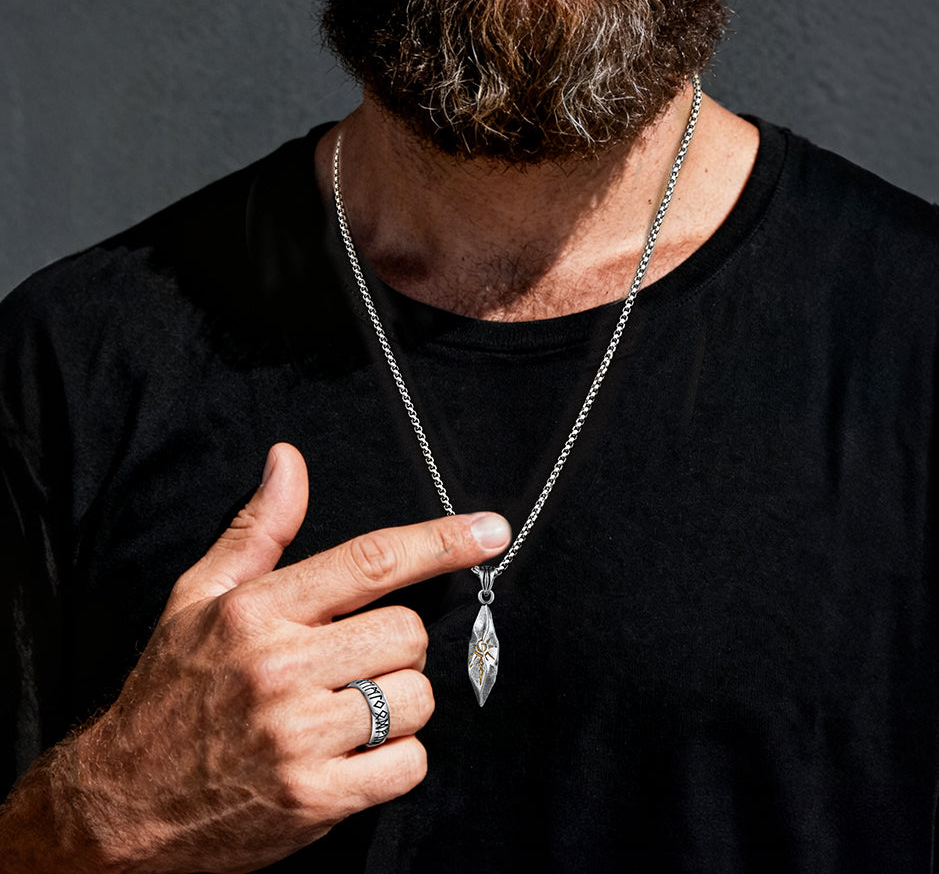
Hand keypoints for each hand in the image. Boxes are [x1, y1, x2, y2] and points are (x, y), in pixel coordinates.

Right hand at [0, 443, 509, 873]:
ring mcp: (299, 738)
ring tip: (345, 710)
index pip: (371, 562)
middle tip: (355, 659)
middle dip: (397, 645)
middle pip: (408, 634)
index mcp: (257, 611)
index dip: (441, 542)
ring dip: (397, 703)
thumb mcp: (200, 597)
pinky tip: (352, 754)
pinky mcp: (316, 799)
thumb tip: (289, 460)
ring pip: (414, 698)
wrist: (120, 807)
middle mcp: (280, 669)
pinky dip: (394, 760)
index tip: (489, 530)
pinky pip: (407, 764)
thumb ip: (259, 528)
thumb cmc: (169, 690)